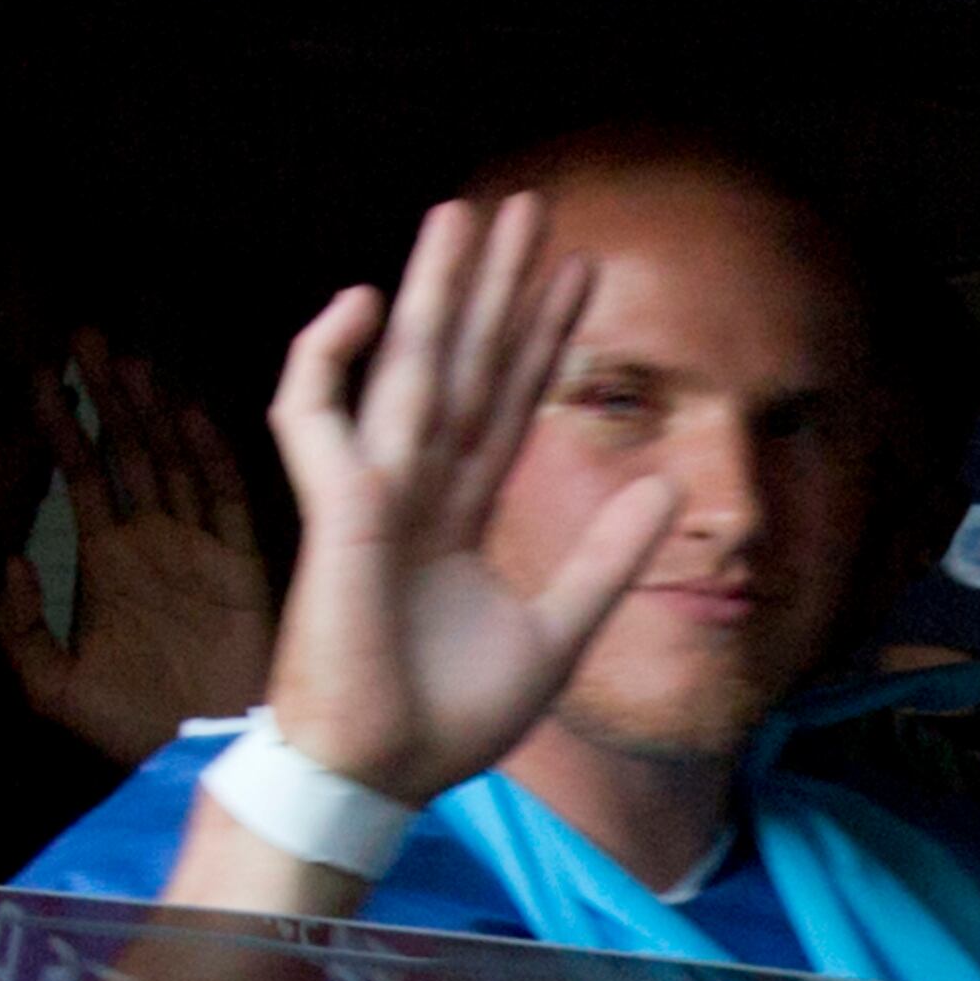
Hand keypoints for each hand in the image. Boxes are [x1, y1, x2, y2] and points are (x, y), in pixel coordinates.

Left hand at [0, 331, 270, 768]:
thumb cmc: (128, 726)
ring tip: (130, 360)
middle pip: (127, 450)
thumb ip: (19, 631)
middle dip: (105, 394)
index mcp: (106, 560)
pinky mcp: (240, 565)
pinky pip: (226, 500)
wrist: (200, 759)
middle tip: (84, 335)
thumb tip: (8, 564)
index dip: (60, 426)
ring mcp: (198, 546)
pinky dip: (211, 456)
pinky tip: (192, 414)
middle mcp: (152, 539)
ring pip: (174, 461)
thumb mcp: (52, 687)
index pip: (80, 475)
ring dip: (152, 411)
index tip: (38, 375)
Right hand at [260, 194, 674, 804]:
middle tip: (527, 207)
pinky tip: (356, 301)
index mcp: (458, 515)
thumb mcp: (556, 634)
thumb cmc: (445, 718)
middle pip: (464, 364)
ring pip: (406, 366)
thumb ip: (605, 560)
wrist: (381, 773)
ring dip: (432, 288)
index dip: (543, 337)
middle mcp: (415, 489)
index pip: (509, 402)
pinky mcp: (334, 507)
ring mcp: (371, 492)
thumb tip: (668, 490)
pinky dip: (324, 357)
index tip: (580, 271)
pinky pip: (312, 414)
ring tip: (462, 212)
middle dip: (495, 286)